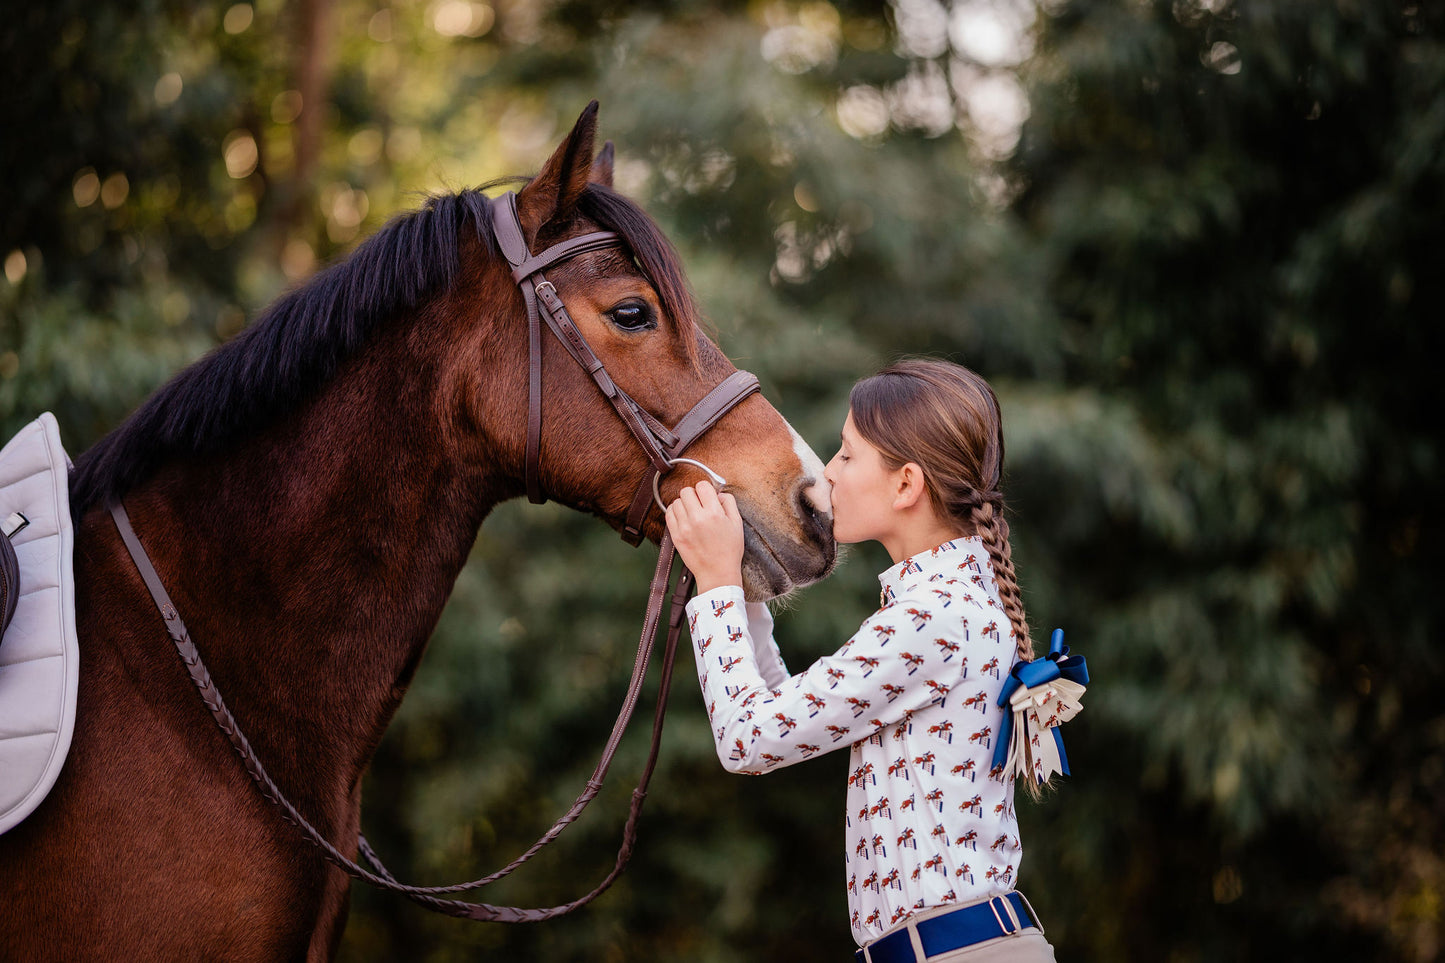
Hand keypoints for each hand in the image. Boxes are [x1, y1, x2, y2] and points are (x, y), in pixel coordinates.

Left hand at [664, 479, 744, 593]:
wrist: (717, 573)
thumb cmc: (729, 550)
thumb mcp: (737, 523)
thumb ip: (729, 503)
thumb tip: (718, 493)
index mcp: (714, 513)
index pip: (702, 485)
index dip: (706, 489)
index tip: (707, 496)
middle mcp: (697, 518)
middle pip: (686, 491)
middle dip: (694, 495)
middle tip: (700, 505)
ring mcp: (684, 527)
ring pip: (676, 501)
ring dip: (684, 504)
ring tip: (691, 513)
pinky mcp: (676, 536)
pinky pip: (669, 514)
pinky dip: (675, 513)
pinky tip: (684, 519)